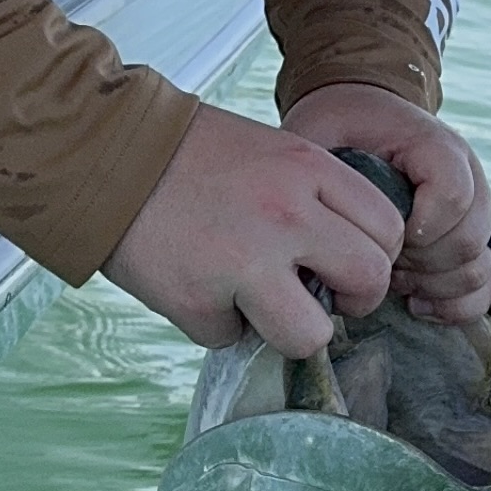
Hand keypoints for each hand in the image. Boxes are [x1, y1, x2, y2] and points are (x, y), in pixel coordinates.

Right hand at [102, 100, 405, 353]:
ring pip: (309, 335)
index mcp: (308, 170)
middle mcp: (287, 215)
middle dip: (357, 302)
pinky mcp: (199, 302)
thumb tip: (340, 257)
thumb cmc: (188, 154)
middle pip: (369, 280)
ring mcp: (243, 263)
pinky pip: (231, 338)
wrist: (102, 153)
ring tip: (265, 311)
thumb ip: (312, 196)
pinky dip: (216, 323)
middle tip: (327, 300)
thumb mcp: (269, 152)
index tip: (350, 265)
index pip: (388, 228)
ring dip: (293, 332)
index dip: (377, 256)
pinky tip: (196, 287)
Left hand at [282, 83, 490, 326]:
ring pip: (480, 267)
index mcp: (435, 145)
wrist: (363, 119)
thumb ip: (323, 174)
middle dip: (418, 263)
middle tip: (379, 258)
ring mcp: (476, 210)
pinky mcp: (474, 239)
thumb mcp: (321, 135)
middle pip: (467, 241)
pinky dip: (455, 304)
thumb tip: (321, 231)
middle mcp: (468, 176)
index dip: (416, 228)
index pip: (453, 195)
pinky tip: (416, 301)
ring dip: (433, 285)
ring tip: (393, 276)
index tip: (378, 233)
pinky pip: (487, 285)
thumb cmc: (338, 130)